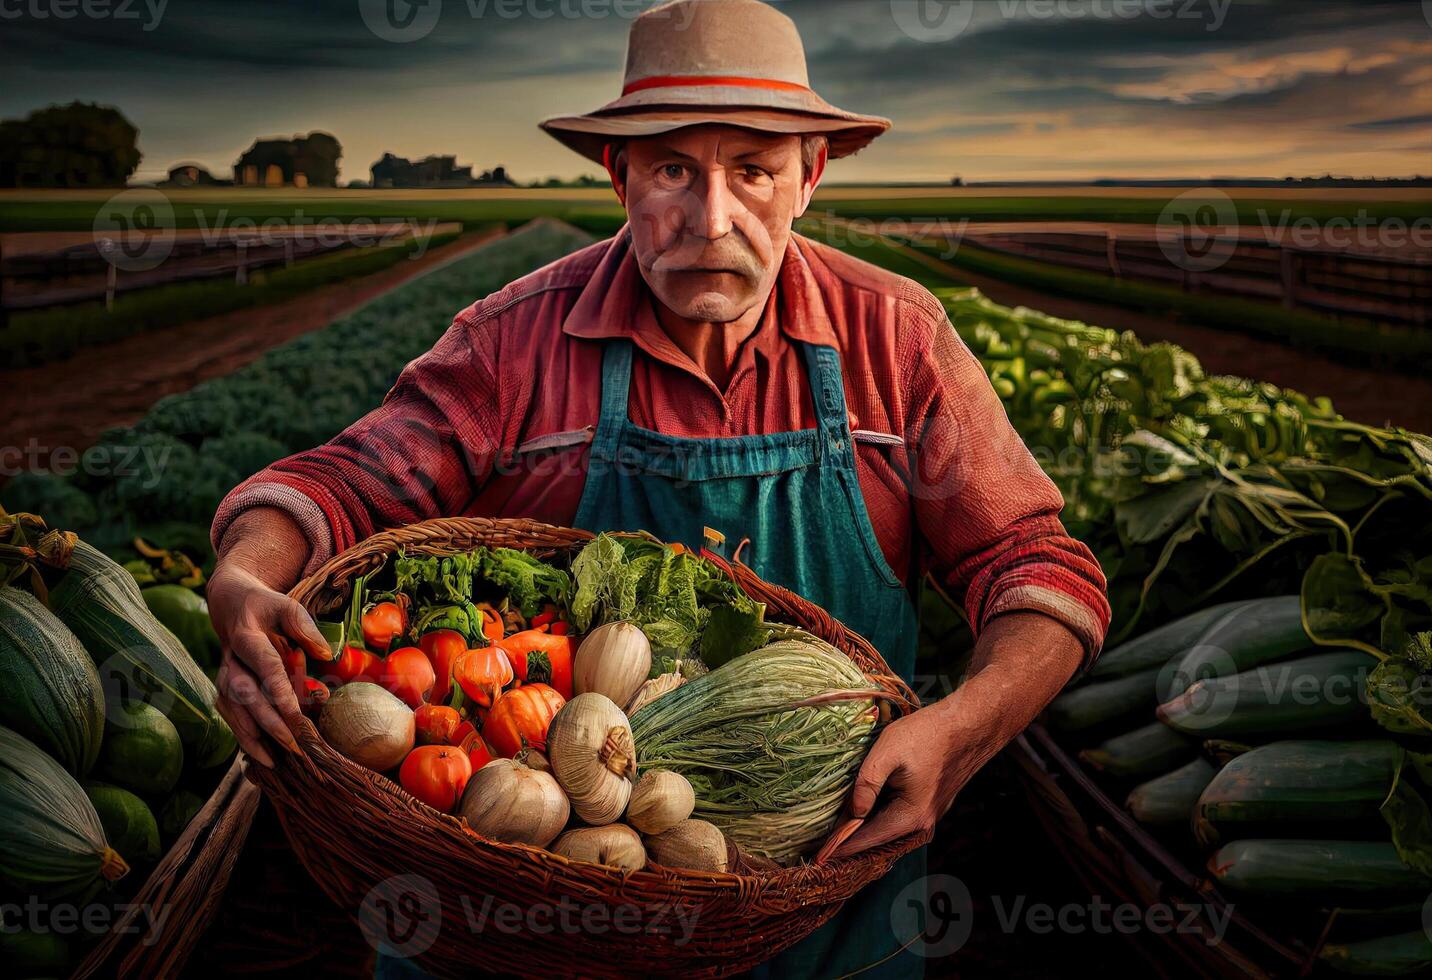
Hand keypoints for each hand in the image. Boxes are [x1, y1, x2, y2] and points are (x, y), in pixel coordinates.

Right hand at [207, 563, 330, 766]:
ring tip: (274, 763)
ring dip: (252, 738)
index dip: (279, 690)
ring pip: (233, 712)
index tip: (295, 714)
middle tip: (293, 744)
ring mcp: (223, 677)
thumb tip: (326, 654)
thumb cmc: (265, 607)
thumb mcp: (286, 606)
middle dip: (268, 722)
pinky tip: (262, 757)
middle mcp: (229, 661)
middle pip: (246, 695)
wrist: (231, 606)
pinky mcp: (224, 690)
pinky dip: (244, 738)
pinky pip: (231, 717)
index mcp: (245, 637)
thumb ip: (305, 627)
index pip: (264, 665)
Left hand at [829, 700, 968, 858]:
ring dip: (865, 827)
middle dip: (850, 840)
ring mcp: (930, 815)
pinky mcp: (931, 803)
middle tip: (821, 843)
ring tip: (836, 827)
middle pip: (878, 838)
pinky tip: (863, 807)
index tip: (817, 857)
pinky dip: (880, 815)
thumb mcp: (887, 753)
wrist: (969, 724)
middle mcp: (923, 823)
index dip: (840, 847)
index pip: (867, 840)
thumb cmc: (928, 734)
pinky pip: (899, 817)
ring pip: (889, 827)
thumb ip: (866, 785)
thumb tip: (853, 813)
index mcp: (911, 817)